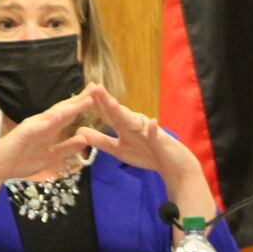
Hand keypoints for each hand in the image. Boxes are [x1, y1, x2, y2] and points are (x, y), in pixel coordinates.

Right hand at [0, 85, 97, 186]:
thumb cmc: (21, 161)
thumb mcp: (52, 157)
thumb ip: (67, 147)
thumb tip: (84, 139)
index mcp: (48, 128)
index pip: (68, 114)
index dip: (83, 105)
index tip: (99, 97)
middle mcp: (42, 122)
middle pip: (64, 108)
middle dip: (81, 98)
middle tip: (97, 86)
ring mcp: (33, 126)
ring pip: (55, 113)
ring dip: (71, 105)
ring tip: (86, 97)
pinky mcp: (24, 132)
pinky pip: (39, 126)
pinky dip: (51, 119)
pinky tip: (62, 114)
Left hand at [76, 86, 214, 217]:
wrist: (173, 165)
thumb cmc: (146, 154)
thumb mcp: (119, 150)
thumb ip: (101, 141)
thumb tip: (79, 131)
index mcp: (124, 127)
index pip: (107, 114)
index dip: (95, 104)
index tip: (82, 91)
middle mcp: (134, 125)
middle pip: (117, 113)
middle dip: (105, 100)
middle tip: (94, 86)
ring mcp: (147, 131)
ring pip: (133, 121)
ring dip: (123, 112)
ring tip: (112, 103)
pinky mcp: (160, 140)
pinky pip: (155, 134)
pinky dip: (153, 129)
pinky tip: (151, 122)